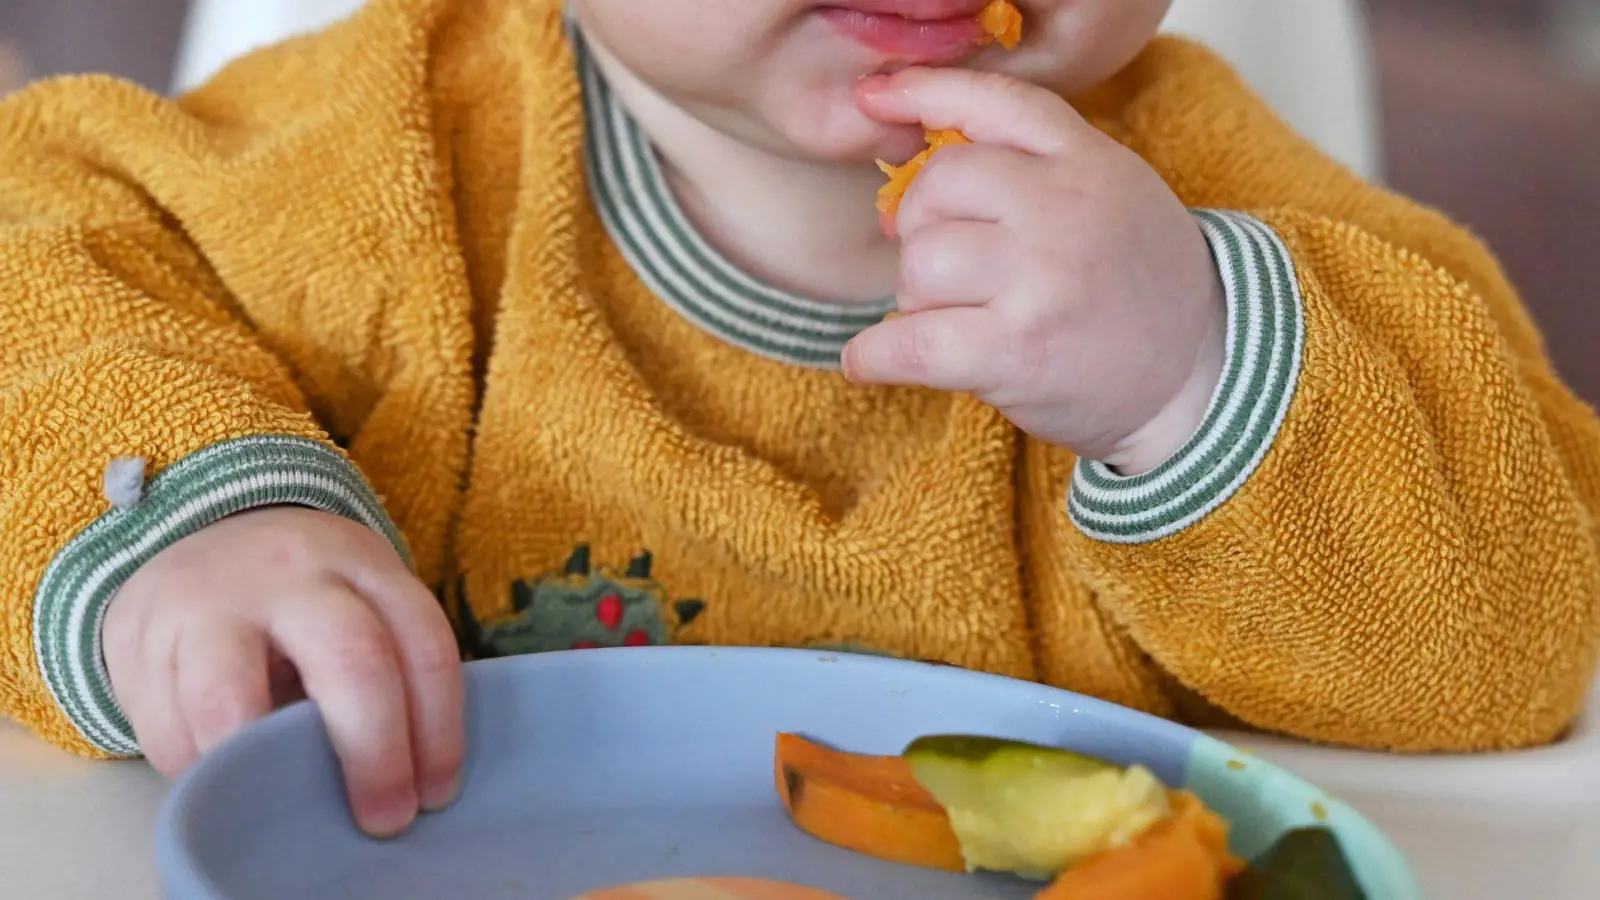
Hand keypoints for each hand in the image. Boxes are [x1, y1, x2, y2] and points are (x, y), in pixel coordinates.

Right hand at [102, 507, 463, 836]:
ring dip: (261, 767)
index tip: (434, 794)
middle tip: (383, 818)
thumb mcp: (355, 603)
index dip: (438, 730)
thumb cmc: (302, 599)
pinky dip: (199, 768)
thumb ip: (383, 668)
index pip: (422, 644)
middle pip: (351, 660)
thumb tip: (406, 778)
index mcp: (363, 565)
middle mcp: (292, 573)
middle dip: (375, 754)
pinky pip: (168, 726)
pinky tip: (222, 772)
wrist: (199, 539)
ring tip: (276, 798)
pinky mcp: (142, 636)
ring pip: (231, 698)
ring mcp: (211, 601)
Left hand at [845, 68, 1227, 473]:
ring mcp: (1040, 281)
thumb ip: (1031, 166)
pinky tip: (871, 359)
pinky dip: (874, 355)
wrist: (1199, 374)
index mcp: (1086, 161)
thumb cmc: (1136, 285)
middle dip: (920, 230)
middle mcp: (1063, 210)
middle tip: (948, 270)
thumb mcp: (1109, 191)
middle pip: (935, 188)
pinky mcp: (1016, 352)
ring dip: (916, 299)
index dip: (923, 93)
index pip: (992, 103)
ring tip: (956, 319)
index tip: (876, 99)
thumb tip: (905, 185)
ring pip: (919, 265)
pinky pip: (908, 342)